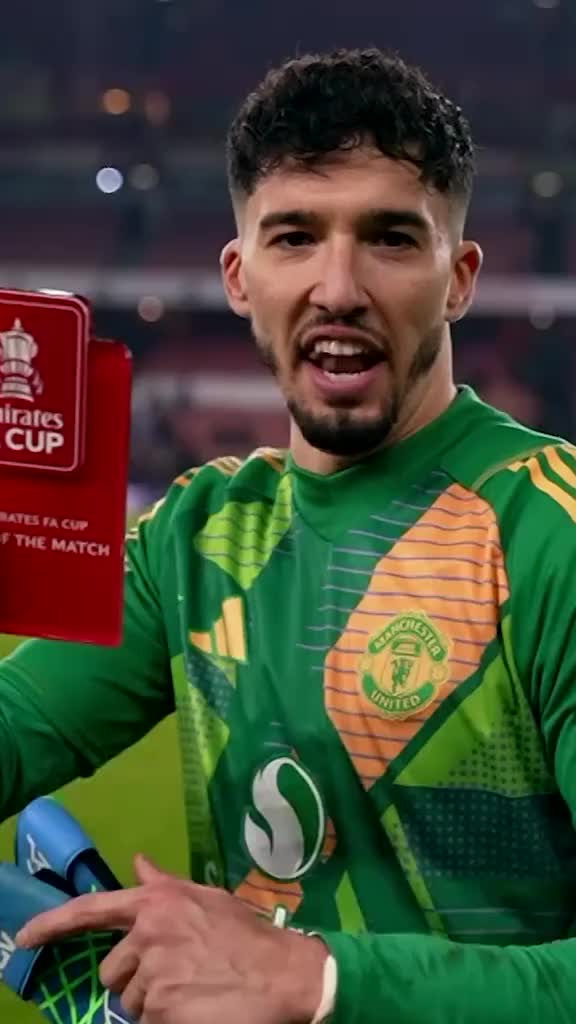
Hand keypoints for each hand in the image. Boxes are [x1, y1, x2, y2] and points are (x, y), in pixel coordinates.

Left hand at [16, 854, 327, 1023]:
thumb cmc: (246, 933)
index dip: (51, 924)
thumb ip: (164, 886)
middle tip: (176, 976)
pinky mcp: (163, 1011)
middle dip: (135, 979)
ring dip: (153, 1003)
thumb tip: (137, 863)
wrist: (283, 973)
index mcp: (156, 903)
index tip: (24, 938)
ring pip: (130, 1003)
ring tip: (192, 991)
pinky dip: (168, 1021)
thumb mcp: (205, 899)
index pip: (91, 909)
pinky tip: (197, 1008)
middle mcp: (148, 934)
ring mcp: (154, 974)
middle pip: (112, 972)